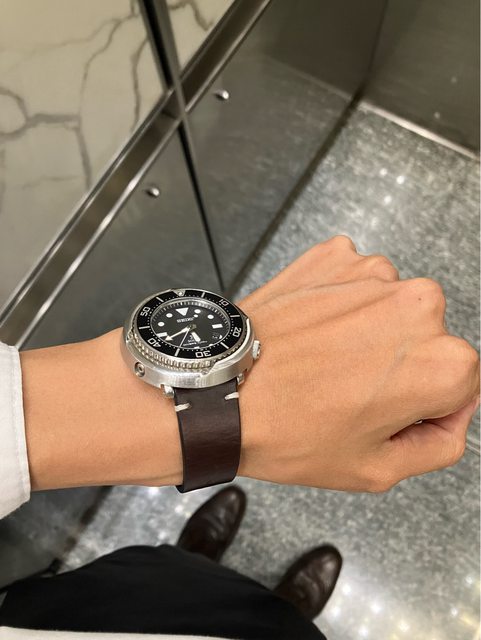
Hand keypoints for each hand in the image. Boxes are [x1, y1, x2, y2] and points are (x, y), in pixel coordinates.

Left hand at [238, 236, 478, 490]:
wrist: (221, 389)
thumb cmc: (288, 429)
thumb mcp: (378, 468)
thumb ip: (440, 443)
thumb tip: (454, 413)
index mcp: (441, 362)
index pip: (462, 383)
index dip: (423, 403)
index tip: (385, 408)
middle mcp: (417, 306)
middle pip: (427, 340)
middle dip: (398, 364)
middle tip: (347, 388)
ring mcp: (374, 273)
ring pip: (390, 309)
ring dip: (367, 330)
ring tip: (323, 359)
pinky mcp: (336, 256)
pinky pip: (355, 283)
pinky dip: (339, 304)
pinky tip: (312, 331)